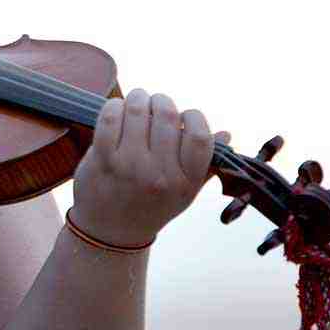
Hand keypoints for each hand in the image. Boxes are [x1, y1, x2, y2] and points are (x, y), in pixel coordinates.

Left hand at [69, 88, 229, 248]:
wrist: (111, 231)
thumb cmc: (151, 205)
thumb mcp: (184, 192)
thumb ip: (206, 164)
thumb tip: (226, 134)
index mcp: (186, 182)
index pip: (200, 137)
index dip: (194, 117)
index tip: (185, 116)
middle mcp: (160, 175)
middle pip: (166, 116)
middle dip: (161, 101)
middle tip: (155, 103)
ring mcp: (130, 166)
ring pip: (137, 111)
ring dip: (138, 98)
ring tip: (137, 101)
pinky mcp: (103, 159)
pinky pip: (110, 118)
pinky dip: (114, 106)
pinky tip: (118, 109)